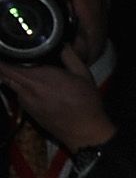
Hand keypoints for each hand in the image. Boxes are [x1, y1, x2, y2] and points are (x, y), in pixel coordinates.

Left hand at [0, 52, 116, 150]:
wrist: (85, 133)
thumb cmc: (86, 105)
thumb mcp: (84, 75)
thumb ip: (70, 56)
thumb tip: (63, 44)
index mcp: (38, 78)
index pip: (5, 66)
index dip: (4, 57)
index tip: (6, 49)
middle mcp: (26, 90)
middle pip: (3, 73)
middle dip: (7, 64)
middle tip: (16, 58)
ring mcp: (25, 102)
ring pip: (10, 82)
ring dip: (15, 75)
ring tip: (30, 72)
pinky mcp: (28, 110)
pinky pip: (19, 93)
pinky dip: (23, 87)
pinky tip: (39, 88)